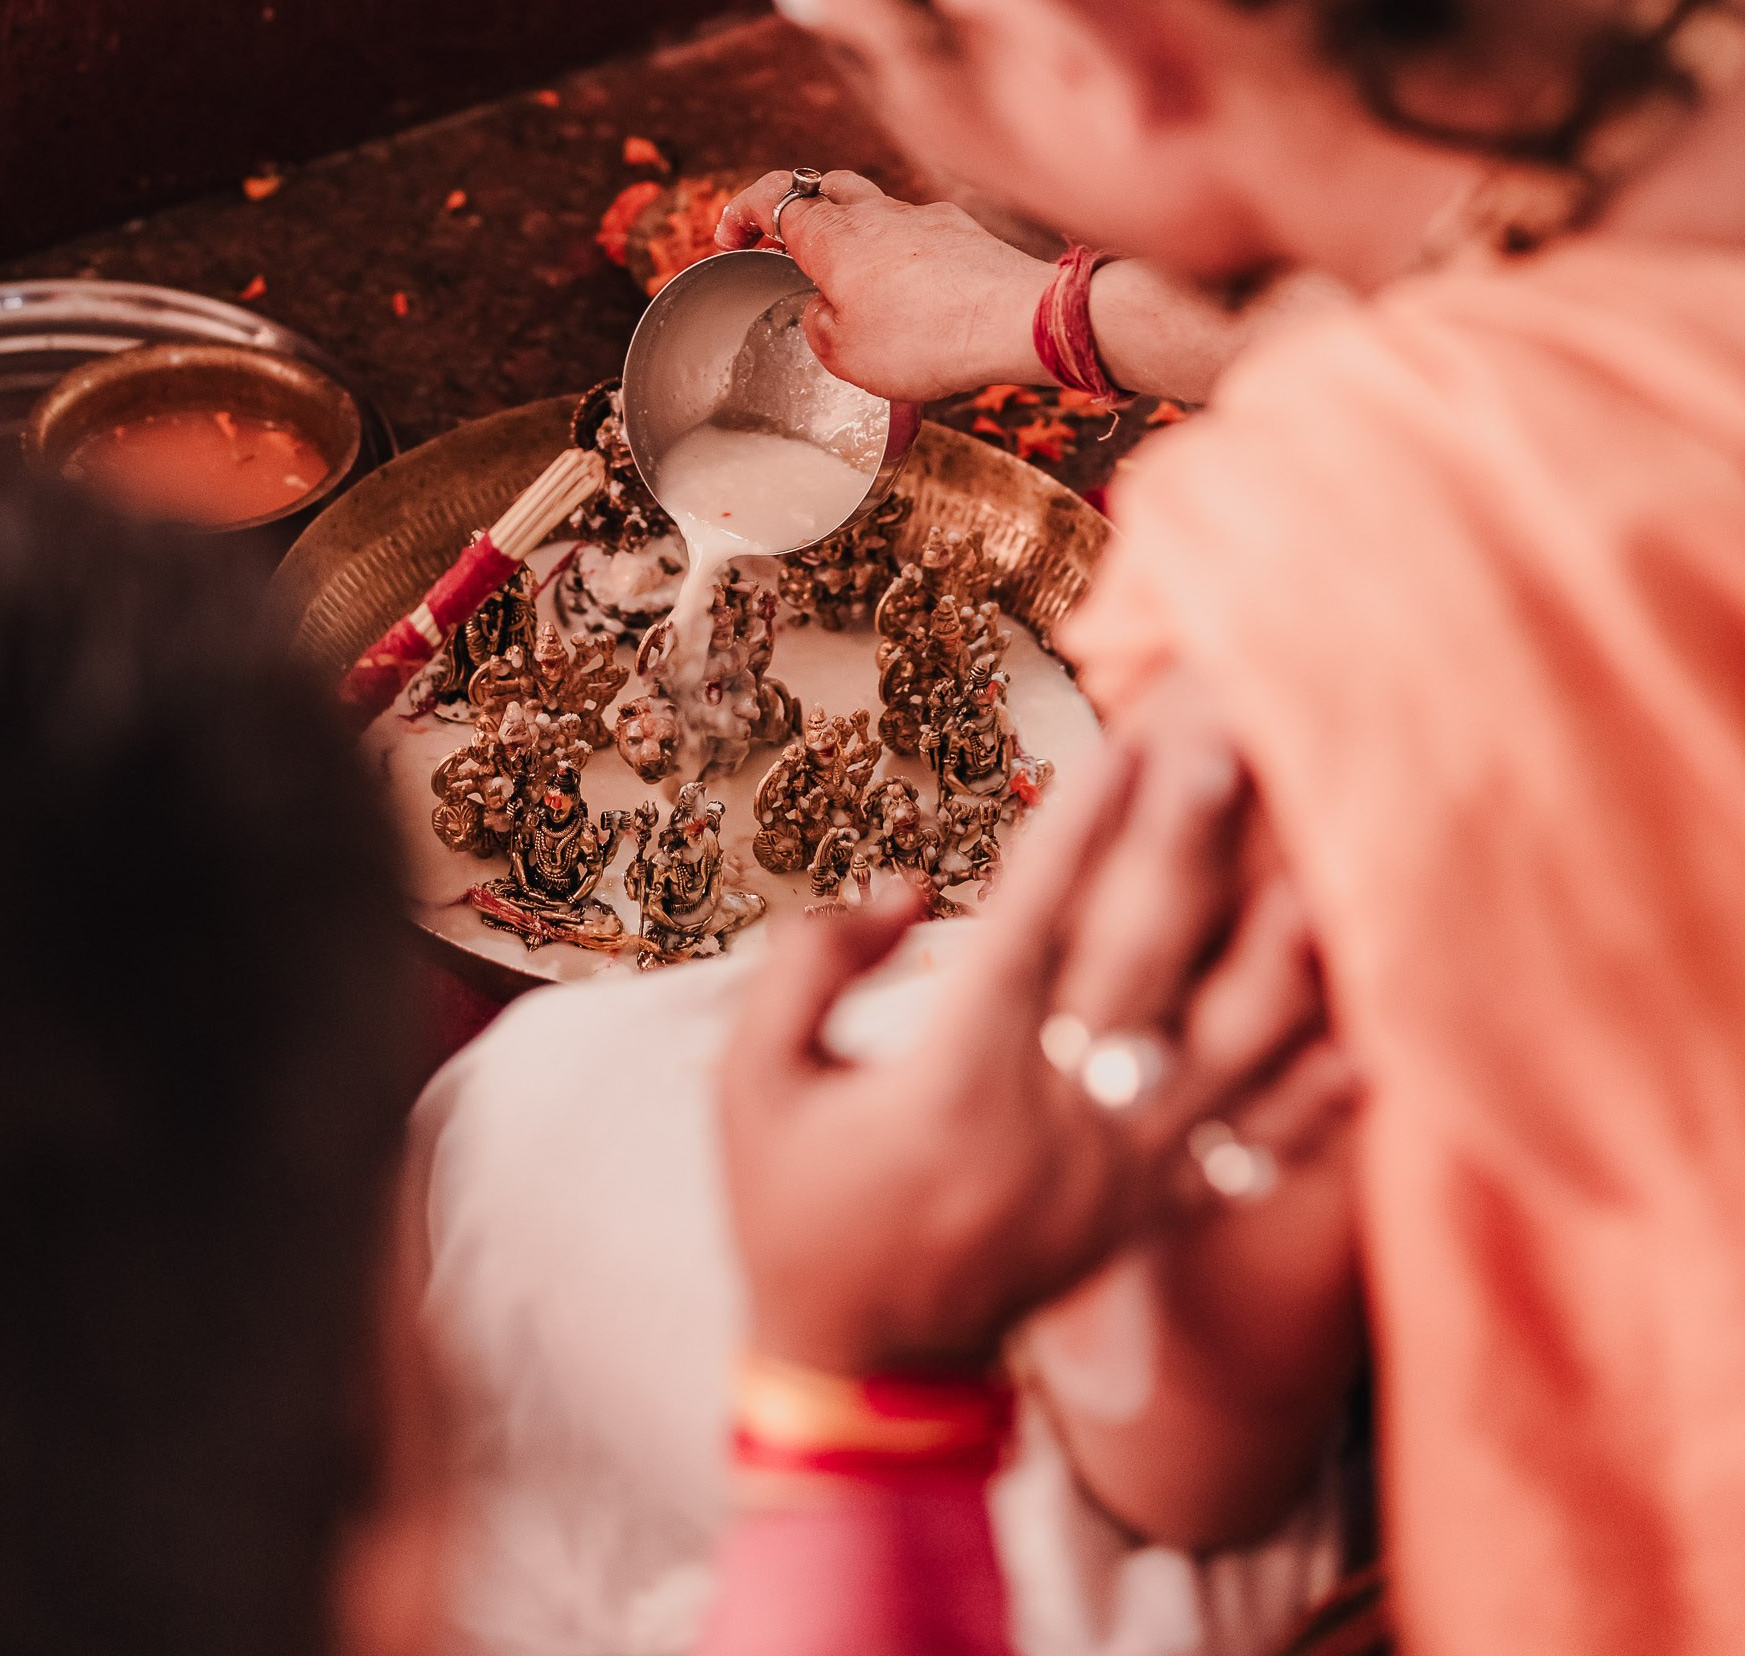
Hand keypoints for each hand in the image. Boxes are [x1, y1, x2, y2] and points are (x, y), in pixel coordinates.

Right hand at [717, 170, 1051, 401]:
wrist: (1016, 320)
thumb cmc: (926, 339)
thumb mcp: (844, 353)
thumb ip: (819, 325)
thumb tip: (824, 308)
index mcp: (832, 236)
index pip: (772, 199)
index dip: (742, 213)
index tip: (728, 237)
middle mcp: (876, 214)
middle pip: (823, 185)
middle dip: (798, 208)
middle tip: (787, 244)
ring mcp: (923, 219)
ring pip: (875, 207)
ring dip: (854, 232)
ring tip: (852, 278)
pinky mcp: (963, 234)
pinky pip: (918, 233)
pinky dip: (901, 253)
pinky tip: (911, 293)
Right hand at [718, 732, 1329, 1377]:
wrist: (864, 1374)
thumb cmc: (795, 1212)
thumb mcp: (750, 1084)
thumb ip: (811, 966)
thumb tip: (910, 891)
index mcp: (953, 1082)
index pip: (1026, 926)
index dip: (1073, 832)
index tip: (1118, 746)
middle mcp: (1050, 1122)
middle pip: (1136, 963)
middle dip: (1182, 850)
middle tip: (1224, 753)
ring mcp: (1115, 1176)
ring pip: (1220, 1056)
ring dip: (1276, 963)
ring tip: (1322, 874)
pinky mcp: (1149, 1217)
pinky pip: (1250, 1157)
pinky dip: (1313, 1104)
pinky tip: (1370, 1043)